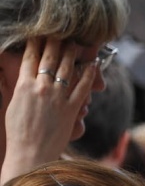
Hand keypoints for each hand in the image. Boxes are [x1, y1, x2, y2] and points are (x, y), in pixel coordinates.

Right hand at [1, 38, 97, 182]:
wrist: (30, 153)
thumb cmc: (19, 132)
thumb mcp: (12, 104)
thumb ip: (16, 88)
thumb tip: (14, 77)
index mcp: (23, 85)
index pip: (30, 57)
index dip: (36, 42)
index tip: (40, 33)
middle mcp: (41, 88)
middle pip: (49, 58)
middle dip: (56, 42)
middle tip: (61, 33)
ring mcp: (57, 97)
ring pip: (66, 68)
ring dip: (72, 53)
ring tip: (75, 44)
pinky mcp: (71, 109)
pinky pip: (82, 88)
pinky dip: (88, 74)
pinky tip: (92, 65)